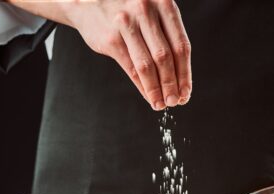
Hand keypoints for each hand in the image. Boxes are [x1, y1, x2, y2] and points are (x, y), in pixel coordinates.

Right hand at [63, 0, 191, 109]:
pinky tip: (148, 96)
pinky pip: (131, 68)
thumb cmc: (127, 11)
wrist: (88, 2)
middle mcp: (146, 10)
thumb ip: (166, 36)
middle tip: (175, 102)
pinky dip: (142, 86)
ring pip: (148, 65)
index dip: (185, 73)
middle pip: (165, 57)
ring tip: (162, 103)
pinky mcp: (111, 38)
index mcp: (163, 4)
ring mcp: (126, 23)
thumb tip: (181, 77)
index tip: (186, 92)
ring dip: (157, 90)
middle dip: (172, 84)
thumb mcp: (151, 13)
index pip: (181, 46)